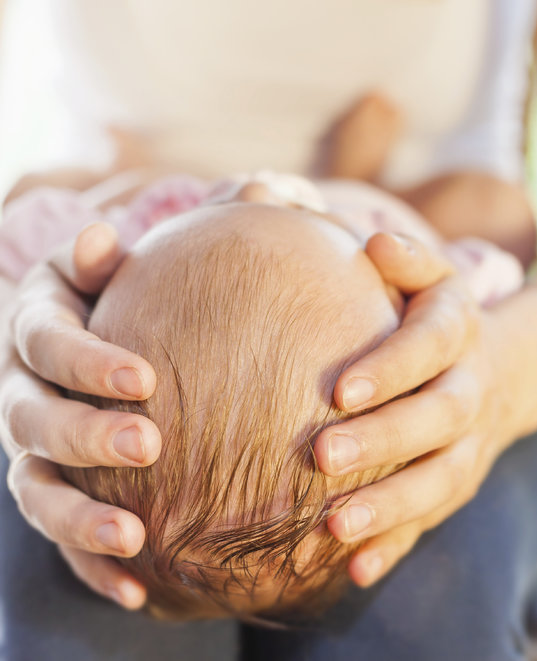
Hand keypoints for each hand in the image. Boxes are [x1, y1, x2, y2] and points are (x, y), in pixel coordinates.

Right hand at [0, 223, 158, 608]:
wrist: (92, 339)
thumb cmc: (113, 296)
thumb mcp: (101, 269)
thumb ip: (102, 259)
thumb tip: (102, 240)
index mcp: (32, 332)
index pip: (44, 342)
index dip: (85, 360)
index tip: (143, 377)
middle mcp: (19, 396)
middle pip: (33, 422)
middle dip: (86, 436)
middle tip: (149, 445)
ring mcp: (29, 453)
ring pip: (35, 492)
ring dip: (80, 520)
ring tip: (135, 539)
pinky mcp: (53, 494)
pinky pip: (62, 538)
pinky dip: (93, 567)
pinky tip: (139, 592)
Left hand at [314, 232, 517, 586]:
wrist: (504, 371)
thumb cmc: (440, 317)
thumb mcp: (436, 278)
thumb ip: (409, 258)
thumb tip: (374, 242)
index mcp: (461, 334)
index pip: (431, 347)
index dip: (391, 369)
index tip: (338, 390)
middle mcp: (471, 392)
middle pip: (437, 420)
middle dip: (383, 441)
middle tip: (322, 457)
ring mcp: (469, 446)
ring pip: (439, 481)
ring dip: (389, 507)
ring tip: (334, 529)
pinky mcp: (456, 484)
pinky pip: (430, 519)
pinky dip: (396, 546)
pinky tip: (355, 572)